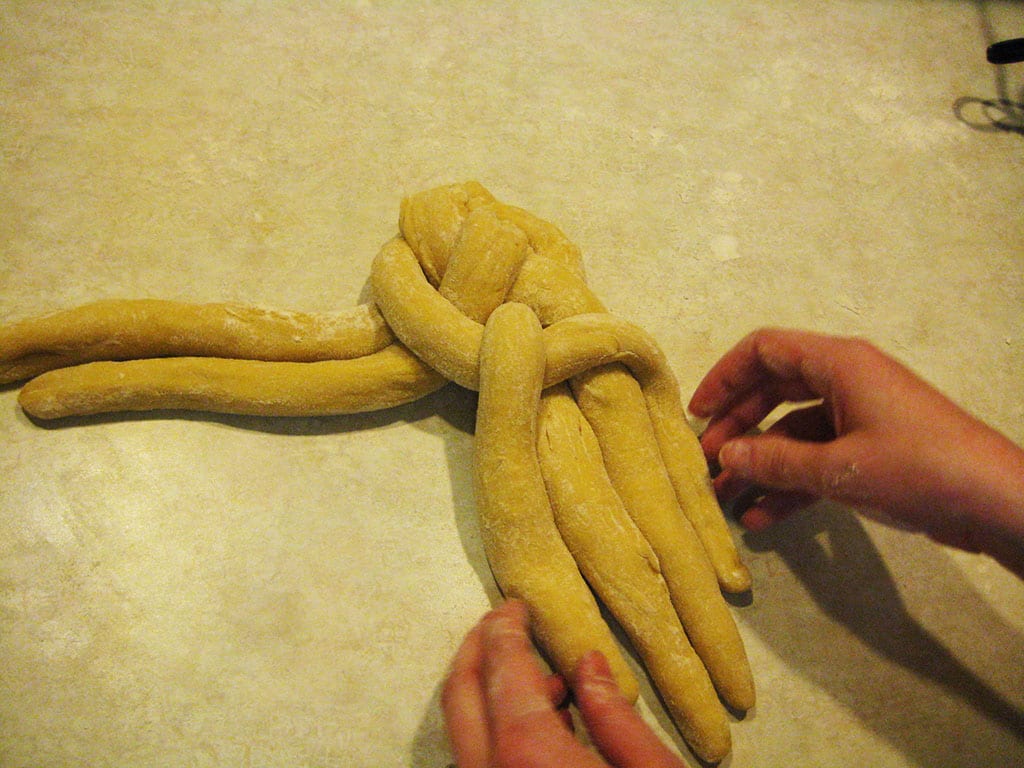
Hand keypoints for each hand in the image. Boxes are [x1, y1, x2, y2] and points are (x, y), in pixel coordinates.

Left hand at [442, 600, 686, 767]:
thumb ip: (617, 716)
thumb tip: (590, 665)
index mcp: (529, 753)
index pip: (503, 669)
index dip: (505, 628)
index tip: (512, 605)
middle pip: (460, 695)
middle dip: (477, 650)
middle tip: (501, 624)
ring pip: (462, 732)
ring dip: (487, 696)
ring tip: (539, 682)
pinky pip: (476, 760)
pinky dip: (494, 734)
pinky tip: (540, 731)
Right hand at [688, 328, 1023, 573]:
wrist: (996, 504)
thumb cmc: (919, 469)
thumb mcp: (839, 468)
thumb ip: (776, 461)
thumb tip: (726, 457)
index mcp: (839, 364)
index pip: (765, 351)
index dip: (725, 378)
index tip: (698, 415)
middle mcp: (846, 382)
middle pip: (774, 391)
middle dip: (738, 427)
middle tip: (709, 462)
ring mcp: (860, 417)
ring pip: (793, 431)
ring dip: (760, 463)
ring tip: (727, 499)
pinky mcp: (872, 451)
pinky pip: (818, 459)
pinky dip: (790, 484)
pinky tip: (763, 518)